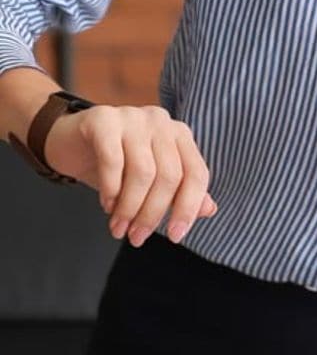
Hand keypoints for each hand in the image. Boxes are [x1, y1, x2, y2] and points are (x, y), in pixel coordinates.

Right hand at [44, 105, 216, 247]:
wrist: (69, 143)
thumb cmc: (117, 165)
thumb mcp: (150, 182)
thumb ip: (181, 193)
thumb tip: (210, 209)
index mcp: (180, 135)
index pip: (197, 173)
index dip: (188, 207)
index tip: (175, 236)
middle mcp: (161, 121)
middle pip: (170, 176)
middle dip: (153, 214)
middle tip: (136, 238)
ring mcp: (133, 116)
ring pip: (143, 172)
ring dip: (130, 208)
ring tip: (118, 228)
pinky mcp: (103, 119)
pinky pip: (113, 160)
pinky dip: (111, 189)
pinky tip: (106, 205)